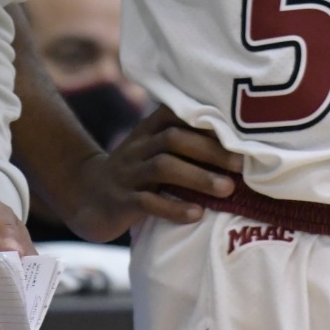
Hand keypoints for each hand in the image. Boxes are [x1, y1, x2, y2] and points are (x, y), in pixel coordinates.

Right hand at [63, 106, 240, 242]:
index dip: (207, 122)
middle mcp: (139, 147)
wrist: (88, 195)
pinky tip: (197, 214)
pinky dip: (174, 208)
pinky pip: (148, 202)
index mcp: (149, 130)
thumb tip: (238, 142)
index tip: (240, 134)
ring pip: (163, 167)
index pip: (178, 115)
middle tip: (241, 165)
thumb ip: (185, 140)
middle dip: (210, 150)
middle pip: (174, 139)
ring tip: (227, 189)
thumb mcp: (154, 148)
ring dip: (198, 177)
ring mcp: (128, 173)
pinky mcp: (122, 201)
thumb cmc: (136, 171)